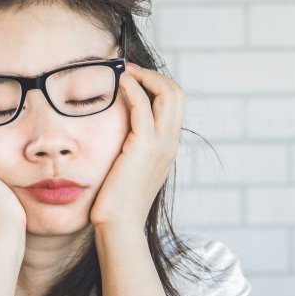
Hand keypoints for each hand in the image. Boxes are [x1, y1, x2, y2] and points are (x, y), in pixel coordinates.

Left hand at [89, 62, 184, 228]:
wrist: (119, 224)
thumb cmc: (117, 200)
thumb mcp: (129, 168)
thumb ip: (131, 147)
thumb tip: (117, 131)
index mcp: (168, 147)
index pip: (174, 104)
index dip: (156, 85)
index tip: (133, 78)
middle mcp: (170, 143)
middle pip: (177, 93)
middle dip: (154, 75)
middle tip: (129, 70)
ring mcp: (161, 145)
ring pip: (168, 94)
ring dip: (145, 76)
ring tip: (124, 73)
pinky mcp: (144, 147)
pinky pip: (143, 107)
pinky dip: (133, 89)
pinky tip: (119, 85)